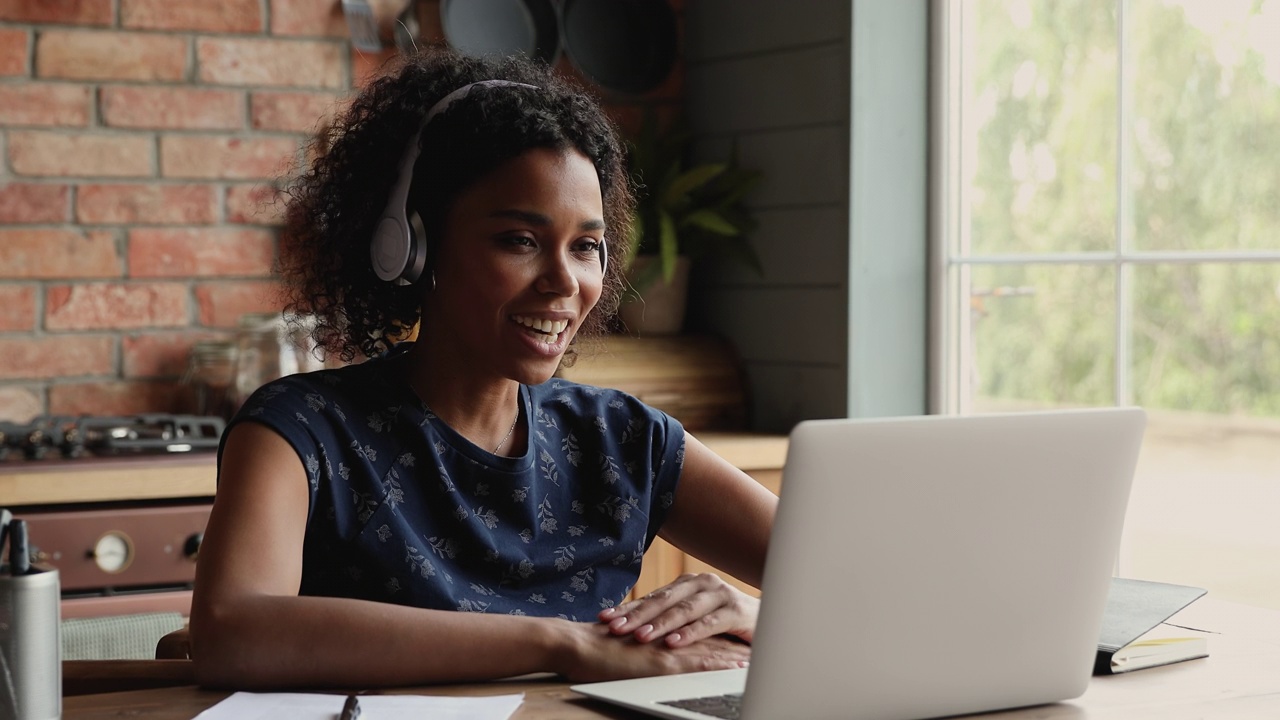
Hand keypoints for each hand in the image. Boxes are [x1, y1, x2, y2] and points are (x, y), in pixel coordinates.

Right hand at [560, 621, 750, 682]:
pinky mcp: (665, 662)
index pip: (698, 632)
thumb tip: (652, 647)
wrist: (575, 645)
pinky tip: (738, 669)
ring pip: (712, 648)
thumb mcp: (625, 645)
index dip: (719, 636)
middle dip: (735, 643)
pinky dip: (721, 664)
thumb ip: (643, 643)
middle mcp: (669, 635)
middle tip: (759, 646)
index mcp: (661, 631)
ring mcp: (668, 647)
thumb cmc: (593, 649)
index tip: (741, 642)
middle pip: (710, 637)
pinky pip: (700, 662)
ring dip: (735, 654)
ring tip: (759, 658)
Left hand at [597, 573, 758, 648]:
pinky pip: (709, 623)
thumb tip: (629, 625)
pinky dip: (690, 633)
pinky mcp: (736, 611)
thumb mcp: (693, 619)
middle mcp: (702, 584)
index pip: (652, 597)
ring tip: (640, 636)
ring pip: (684, 610)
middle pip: (664, 600)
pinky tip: (674, 642)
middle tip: (614, 627)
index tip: (603, 618)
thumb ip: (668, 618)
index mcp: (687, 584)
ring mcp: (720, 595)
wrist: (771, 621)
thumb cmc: (725, 622)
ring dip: (661, 624)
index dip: (628, 608)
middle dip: (637, 615)